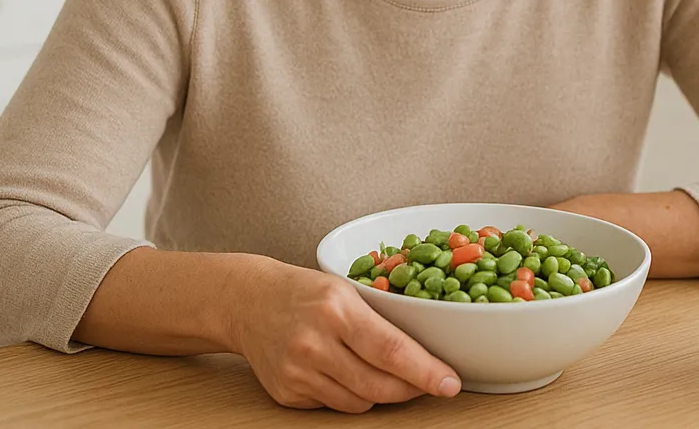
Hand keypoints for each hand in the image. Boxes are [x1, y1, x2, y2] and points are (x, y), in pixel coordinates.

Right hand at [230, 260, 461, 411]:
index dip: (426, 372)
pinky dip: (350, 395)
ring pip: (360, 403)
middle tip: (431, 383)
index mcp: (337, 310)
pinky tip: (346, 373)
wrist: (248, 301)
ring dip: (381, 393)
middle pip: (379, 385)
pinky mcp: (287, 393)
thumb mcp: (346, 290)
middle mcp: (315, 344)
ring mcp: (298, 372)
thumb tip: (427, 352)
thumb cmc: (304, 291)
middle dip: (412, 389)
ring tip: (384, 373)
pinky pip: (334, 407)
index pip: (392, 351)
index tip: (450, 383)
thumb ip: (380, 321)